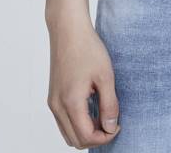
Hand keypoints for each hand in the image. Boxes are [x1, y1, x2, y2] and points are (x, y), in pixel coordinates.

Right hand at [47, 17, 121, 146]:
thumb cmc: (87, 48)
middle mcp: (57, 106)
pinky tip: (91, 108)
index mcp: (71, 102)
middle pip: (75, 140)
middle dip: (95, 138)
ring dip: (85, 132)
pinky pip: (63, 121)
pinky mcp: (52, 96)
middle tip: (111, 122)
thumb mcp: (105, 76)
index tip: (118, 124)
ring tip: (102, 115)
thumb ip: (109, 105)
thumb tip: (111, 128)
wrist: (68, 30)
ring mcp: (52, 102)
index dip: (105, 137)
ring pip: (67, 133)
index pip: (87, 137)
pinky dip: (77, 123)